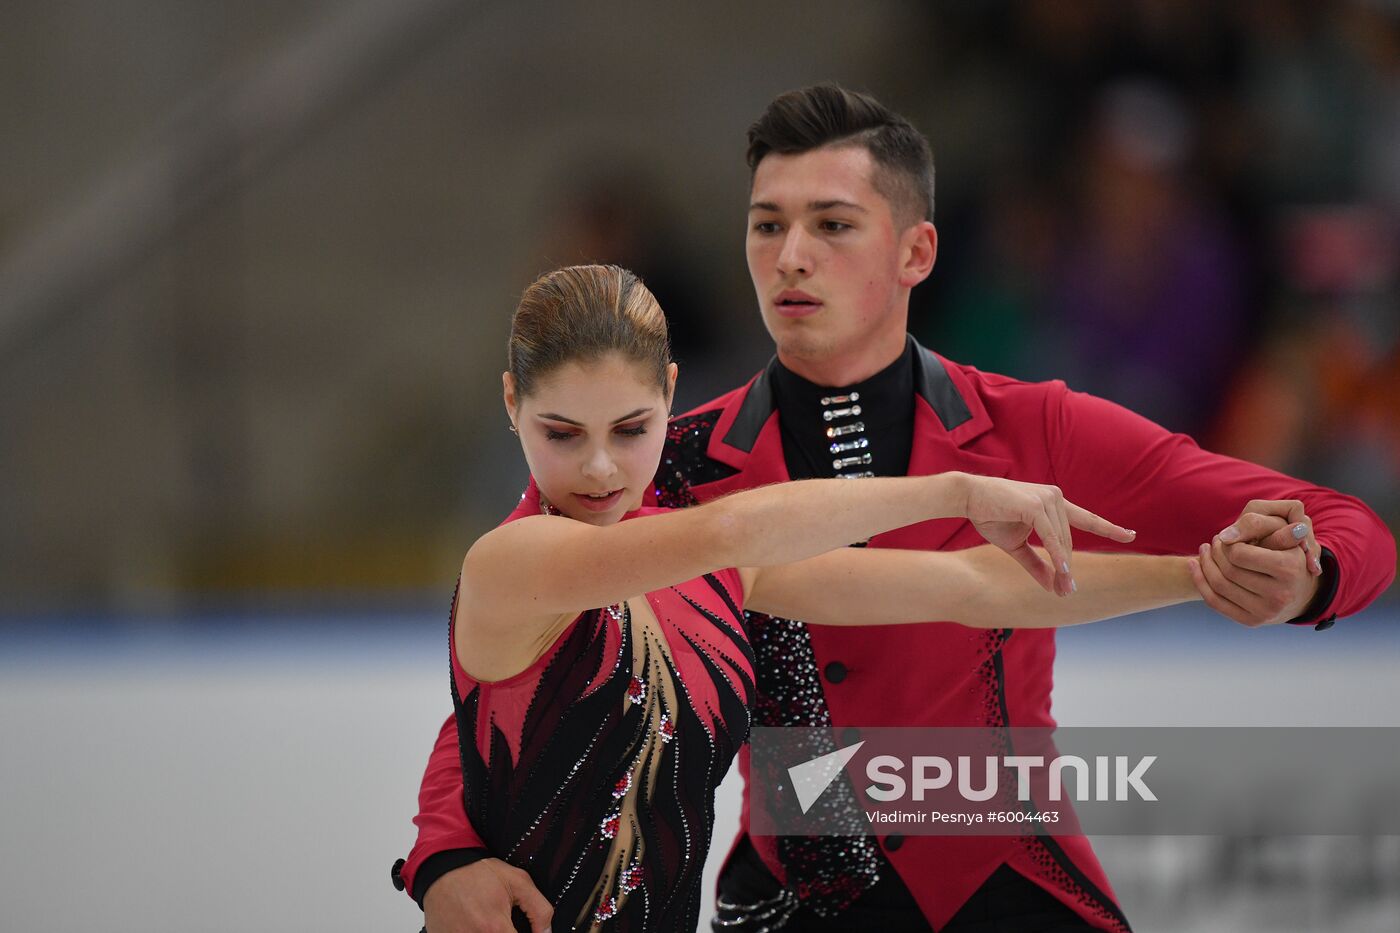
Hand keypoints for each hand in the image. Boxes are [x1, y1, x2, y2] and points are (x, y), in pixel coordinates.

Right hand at [423, 858, 552, 932]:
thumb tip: (547, 932)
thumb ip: (539, 909)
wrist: (442, 870)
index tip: (525, 930)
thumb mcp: (517, 881)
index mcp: (496, 928)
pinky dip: (473, 932)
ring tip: (488, 922)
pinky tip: (474, 924)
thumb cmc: (477, 873)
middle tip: (505, 923)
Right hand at [960, 474, 1135, 595]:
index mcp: (1054, 504)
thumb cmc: (991, 516)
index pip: (1087, 518)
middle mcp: (1055, 498)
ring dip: (1063, 568)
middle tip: (1066, 593)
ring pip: (1062, 542)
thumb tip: (1054, 584)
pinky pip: (1050, 537)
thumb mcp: (1016, 545)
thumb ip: (1037, 563)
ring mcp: (1047, 499)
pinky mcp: (1035, 506)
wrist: (968, 498)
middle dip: (1067, 569)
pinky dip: (1057, 555)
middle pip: (1069, 542)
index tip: (1131, 535)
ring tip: (1063, 590)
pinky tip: (1063, 571)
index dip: (1109, 528)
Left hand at [1187, 500, 1322, 626]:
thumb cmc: (1288, 556)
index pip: (1240, 554)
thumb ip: (1259, 526)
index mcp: (1289, 569)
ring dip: (1204, 564)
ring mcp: (1265, 612)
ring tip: (1204, 550)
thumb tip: (1226, 534)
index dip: (1227, 543)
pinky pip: (1215, 602)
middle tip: (1213, 541)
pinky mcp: (1252, 622)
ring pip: (1219, 586)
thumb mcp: (1284, 536)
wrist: (1301, 593)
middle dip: (1215, 552)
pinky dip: (1200, 582)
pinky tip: (1195, 565)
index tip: (1224, 535)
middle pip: (1228, 570)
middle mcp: (1280, 594)